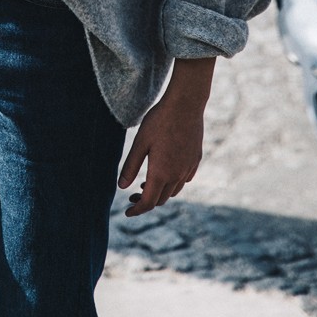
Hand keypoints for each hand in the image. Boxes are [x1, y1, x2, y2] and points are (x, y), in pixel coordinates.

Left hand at [118, 57, 213, 215]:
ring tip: (146, 183)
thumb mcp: (140, 143)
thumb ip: (130, 166)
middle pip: (161, 199)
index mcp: (161, 173)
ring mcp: (188, 168)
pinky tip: (167, 172)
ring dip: (160, 192)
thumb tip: (121, 187)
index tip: (127, 212)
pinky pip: (184, 179)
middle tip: (132, 195)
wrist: (186, 105)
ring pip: (174, 190)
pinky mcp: (195, 159)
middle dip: (146, 201)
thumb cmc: (159, 121)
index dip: (137, 210)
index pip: (148, 202)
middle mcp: (177, 175)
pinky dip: (173, 182)